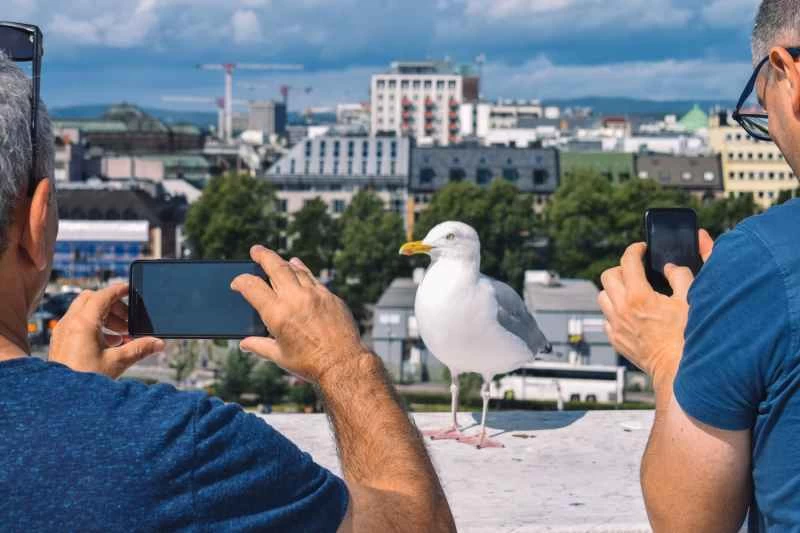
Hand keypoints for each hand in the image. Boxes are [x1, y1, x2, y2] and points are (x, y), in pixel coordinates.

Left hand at [49, 284, 164, 378]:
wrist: (63, 399)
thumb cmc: (86, 380)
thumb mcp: (118, 362)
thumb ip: (140, 348)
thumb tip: (159, 343)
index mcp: (83, 323)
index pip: (103, 296)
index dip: (119, 290)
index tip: (130, 289)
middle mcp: (69, 323)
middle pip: (92, 299)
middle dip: (112, 305)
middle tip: (128, 320)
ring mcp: (62, 331)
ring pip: (84, 310)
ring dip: (104, 315)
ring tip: (121, 334)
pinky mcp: (60, 341)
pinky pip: (78, 323)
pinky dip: (94, 325)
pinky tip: (108, 342)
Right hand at [231, 245, 367, 383]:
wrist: (343, 364)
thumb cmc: (310, 364)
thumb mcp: (280, 357)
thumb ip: (260, 346)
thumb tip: (245, 344)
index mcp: (277, 314)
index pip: (252, 287)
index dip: (241, 281)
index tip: (237, 283)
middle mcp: (295, 299)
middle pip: (275, 267)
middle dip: (263, 255)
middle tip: (256, 250)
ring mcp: (315, 295)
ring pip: (296, 270)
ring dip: (284, 263)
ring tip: (277, 260)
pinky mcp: (330, 297)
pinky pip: (313, 279)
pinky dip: (303, 271)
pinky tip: (299, 268)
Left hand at [598, 230, 713, 385]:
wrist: (678, 371)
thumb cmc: (687, 338)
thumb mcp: (690, 301)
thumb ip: (680, 277)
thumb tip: (671, 267)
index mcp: (638, 296)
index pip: (628, 261)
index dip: (635, 250)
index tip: (641, 249)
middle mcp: (621, 309)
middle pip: (607, 276)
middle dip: (621, 269)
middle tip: (635, 271)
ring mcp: (615, 326)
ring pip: (602, 297)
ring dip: (613, 290)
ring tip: (630, 292)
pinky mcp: (615, 340)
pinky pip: (605, 318)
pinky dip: (614, 312)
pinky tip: (630, 314)